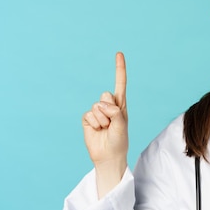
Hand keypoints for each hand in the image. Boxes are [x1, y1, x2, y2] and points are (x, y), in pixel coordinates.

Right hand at [81, 52, 128, 196]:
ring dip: (102, 120)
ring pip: (97, 106)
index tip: (119, 53)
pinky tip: (97, 130)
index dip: (119, 69)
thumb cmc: (119, 141)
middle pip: (106, 95)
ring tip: (105, 129)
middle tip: (112, 124)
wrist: (108, 156)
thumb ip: (115, 111)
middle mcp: (109, 106)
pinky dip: (94, 123)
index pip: (120, 83)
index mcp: (121, 105)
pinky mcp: (87, 118)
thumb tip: (102, 104)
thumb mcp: (122, 125)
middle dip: (109, 110)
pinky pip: (89, 114)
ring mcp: (97, 112)